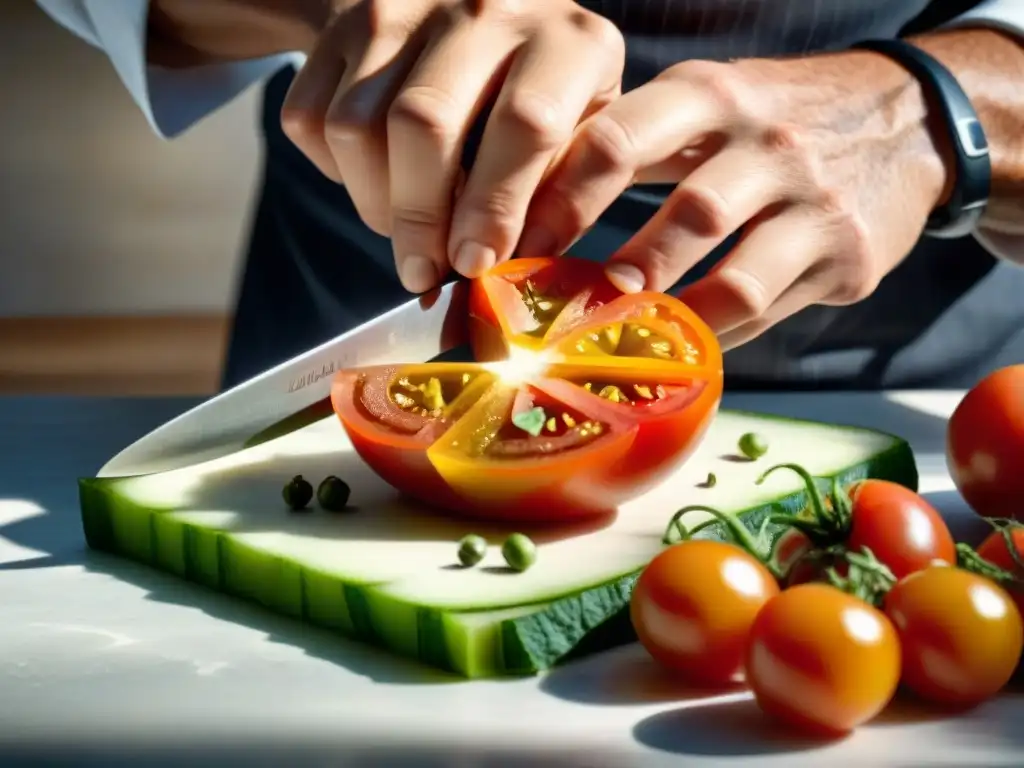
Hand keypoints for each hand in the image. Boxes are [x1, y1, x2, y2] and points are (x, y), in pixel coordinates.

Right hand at [280, 0, 624, 292]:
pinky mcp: (342, 21)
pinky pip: (310, 118)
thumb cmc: (550, 98)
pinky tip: (381, 173)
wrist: (488, 19)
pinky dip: (337, 170)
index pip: (524, 123)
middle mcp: (489, 5)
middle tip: (423, 271)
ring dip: (374, 201)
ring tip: (409, 223)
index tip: (473, 264)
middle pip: (423, 122)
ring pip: (355, 125)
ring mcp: (408, 6)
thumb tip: (517, 263)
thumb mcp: (590, 140)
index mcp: (570, 42)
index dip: (493, 208)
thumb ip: (572, 198)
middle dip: (419, 218)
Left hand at [517, 51, 953, 349]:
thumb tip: (527, 199)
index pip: (618, 141)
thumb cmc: (771, 119)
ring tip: (623, 336)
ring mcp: (813, 201)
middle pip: (686, 214)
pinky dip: (715, 334)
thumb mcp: (704, 103)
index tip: (518, 252)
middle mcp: (767, 142)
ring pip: (735, 278)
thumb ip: (626, 142)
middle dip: (620, 271)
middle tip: (565, 313)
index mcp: (711, 95)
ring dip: (673, 316)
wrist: (905, 119)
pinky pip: (767, 310)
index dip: (559, 204)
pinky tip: (682, 343)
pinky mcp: (846, 254)